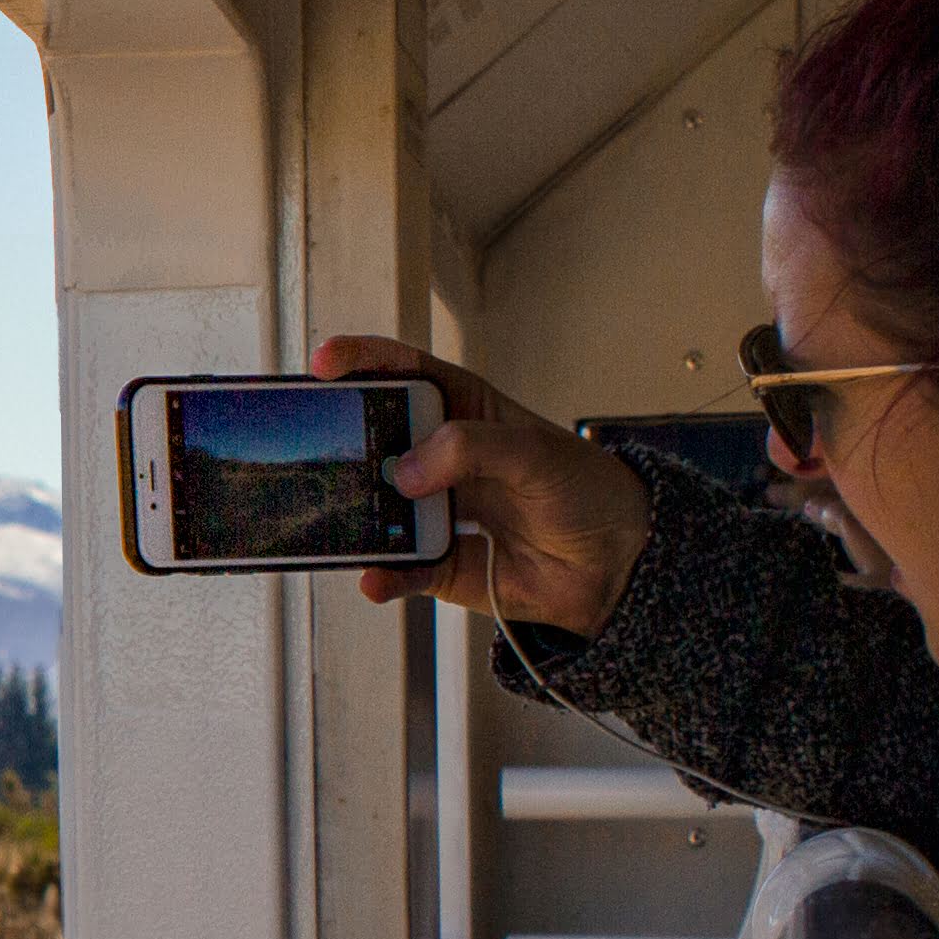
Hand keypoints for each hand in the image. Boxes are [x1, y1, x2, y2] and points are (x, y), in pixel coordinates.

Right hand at [309, 335, 654, 625]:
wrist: (616, 565)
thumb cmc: (587, 492)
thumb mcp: (535, 454)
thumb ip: (469, 448)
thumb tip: (406, 471)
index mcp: (463, 412)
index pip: (405, 374)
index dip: (363, 362)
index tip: (325, 364)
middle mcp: (441, 459)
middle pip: (376, 442)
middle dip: (344, 445)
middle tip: (322, 451)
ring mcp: (434, 511)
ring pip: (376, 508)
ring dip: (357, 516)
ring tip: (343, 521)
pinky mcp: (437, 562)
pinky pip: (399, 568)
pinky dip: (384, 575)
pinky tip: (377, 576)